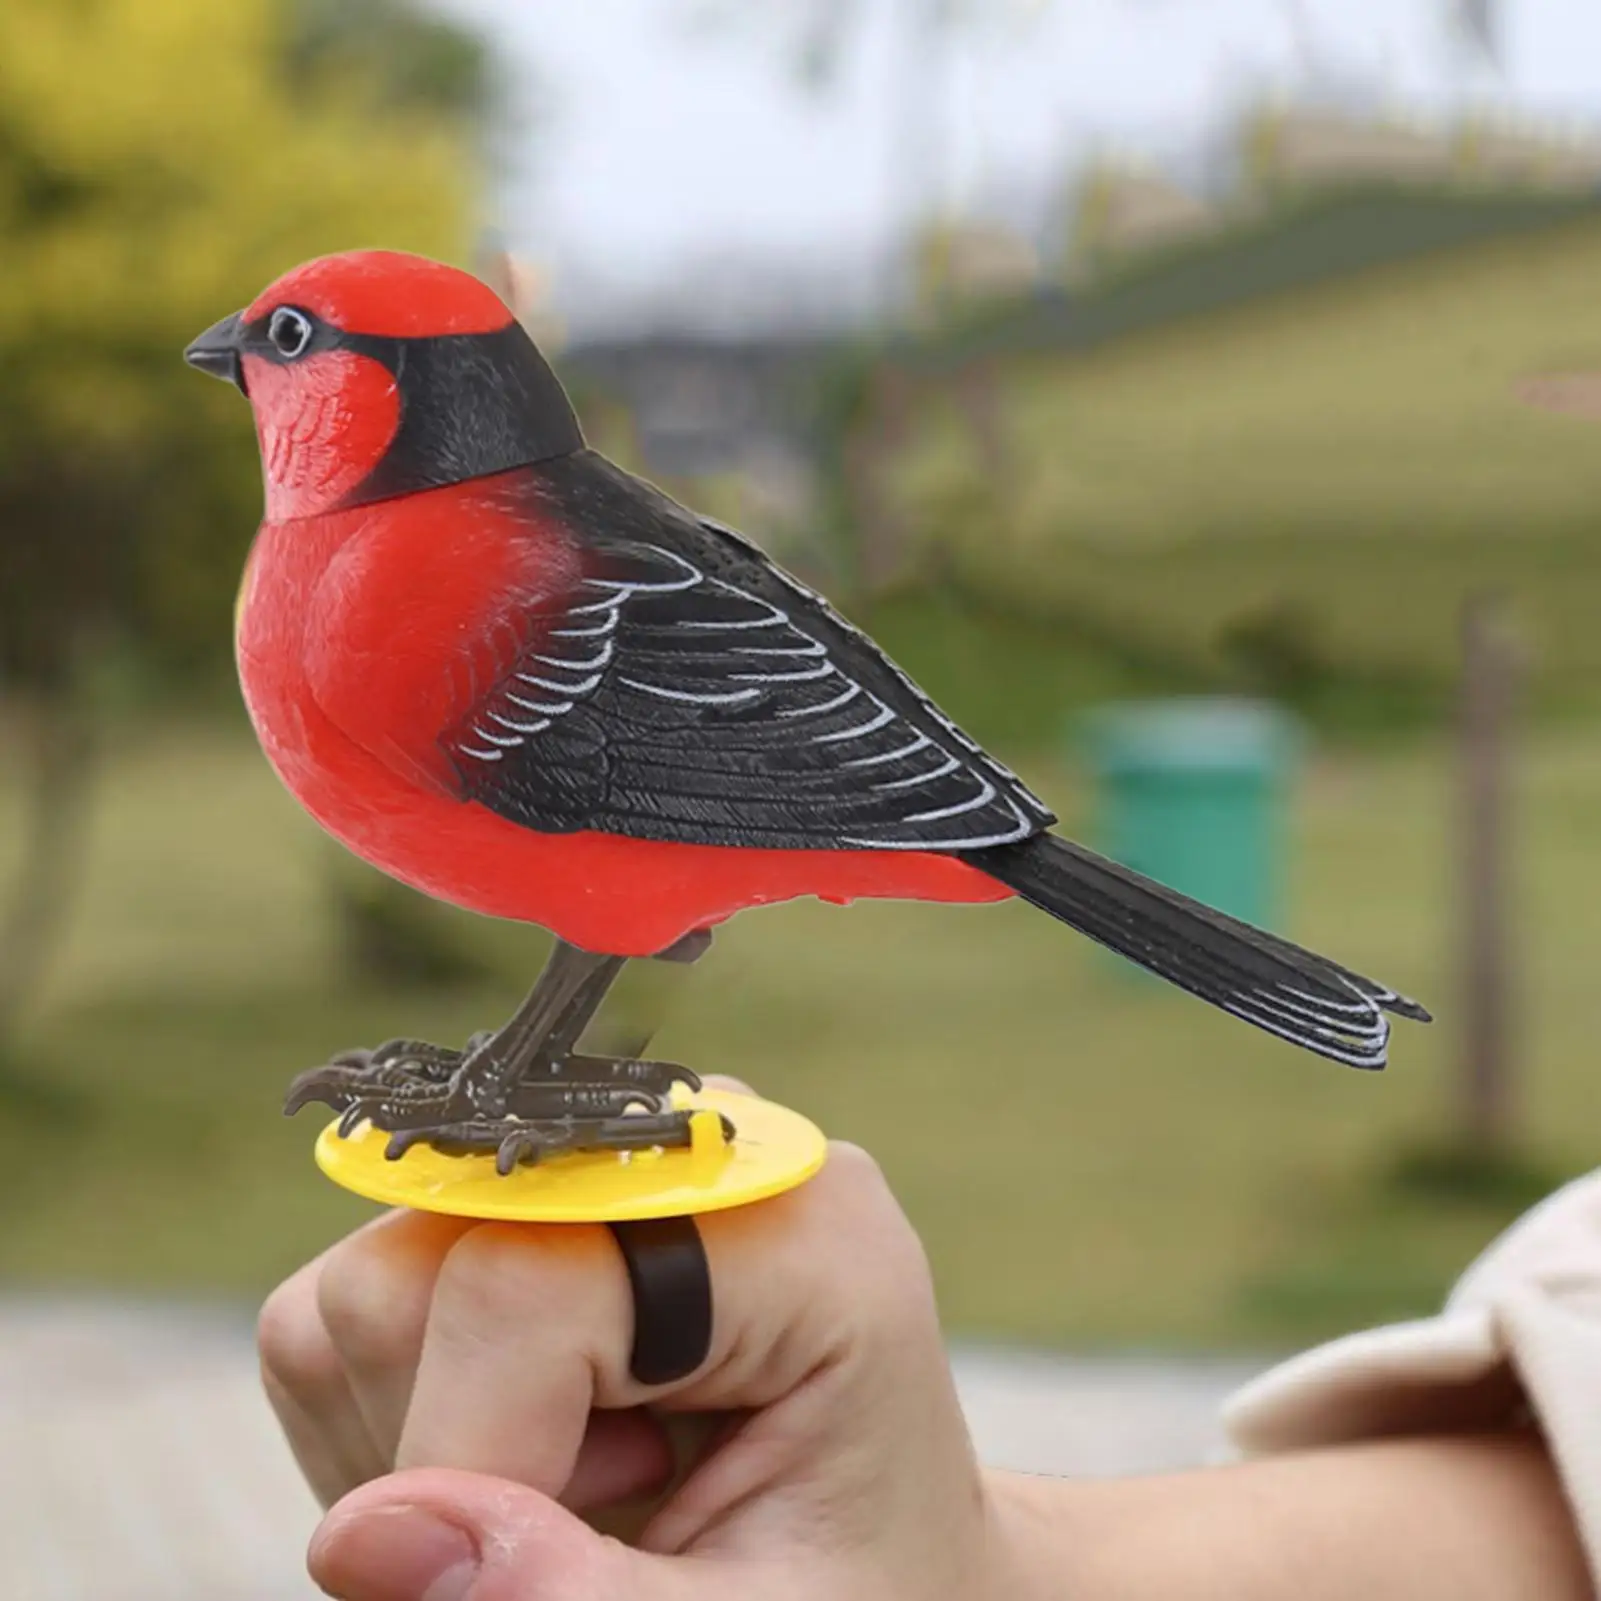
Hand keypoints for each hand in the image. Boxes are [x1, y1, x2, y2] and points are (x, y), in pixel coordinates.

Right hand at [258, 1081, 1001, 1600]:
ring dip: (426, 1437)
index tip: (533, 1567)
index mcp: (803, 1233)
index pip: (533, 1285)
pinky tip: (535, 1447)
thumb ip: (562, 1596)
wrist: (878, 1559)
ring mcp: (605, 1161)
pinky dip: (398, 1413)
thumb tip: (356, 1535)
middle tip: (601, 1515)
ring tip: (583, 1483)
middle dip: (459, 1447)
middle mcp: (702, 1153)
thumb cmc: (846, 1593)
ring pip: (368, 1281)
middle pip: (430, 1265)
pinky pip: (350, 1297)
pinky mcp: (531, 1198)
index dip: (478, 1454)